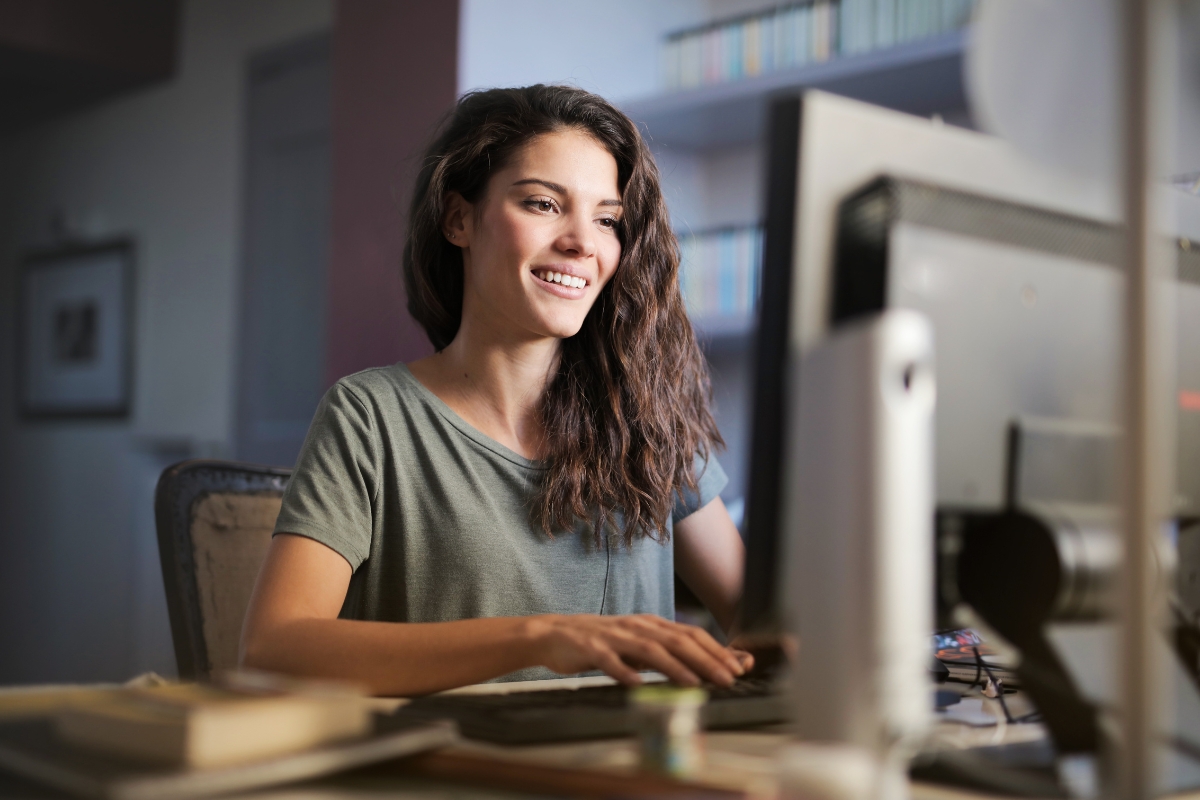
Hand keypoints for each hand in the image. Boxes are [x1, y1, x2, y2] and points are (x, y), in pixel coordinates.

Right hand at [527, 614, 750, 686]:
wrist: (555, 634)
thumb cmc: (603, 642)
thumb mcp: (639, 644)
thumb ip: (669, 653)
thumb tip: (706, 668)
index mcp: (651, 625)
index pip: (691, 634)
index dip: (716, 650)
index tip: (739, 668)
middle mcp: (637, 627)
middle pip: (677, 641)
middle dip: (706, 660)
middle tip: (728, 679)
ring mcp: (614, 637)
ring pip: (649, 650)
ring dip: (674, 667)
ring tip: (694, 683)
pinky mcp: (591, 648)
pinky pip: (609, 661)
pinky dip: (624, 672)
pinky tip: (636, 684)